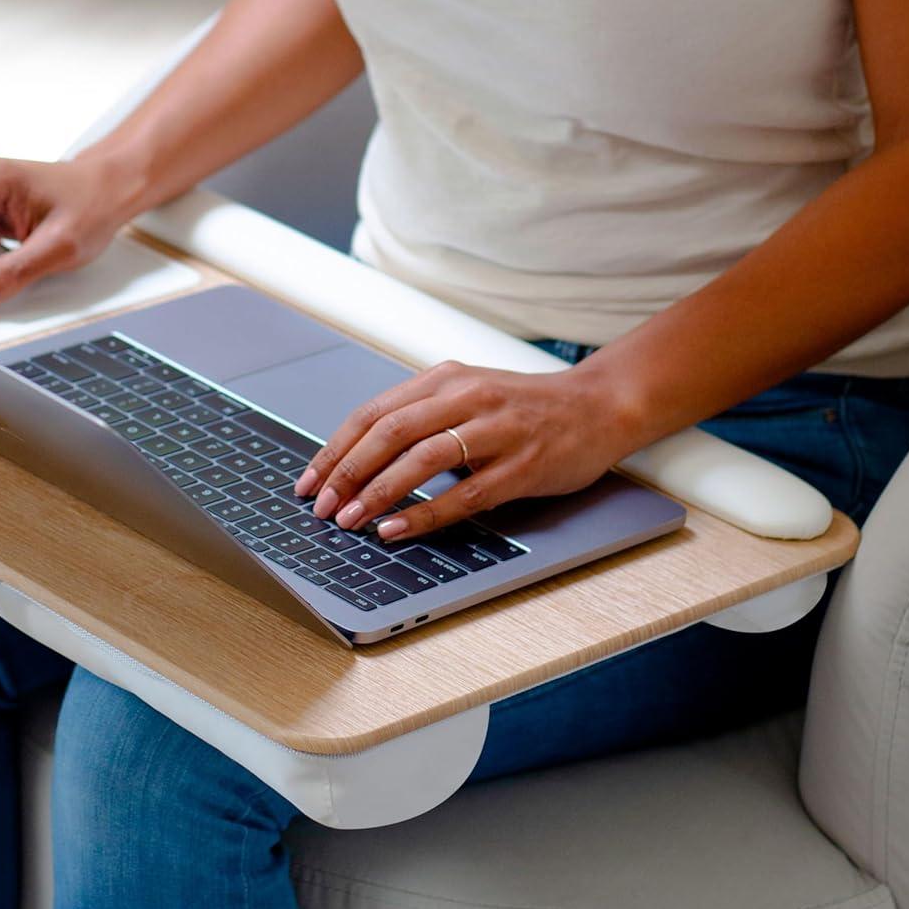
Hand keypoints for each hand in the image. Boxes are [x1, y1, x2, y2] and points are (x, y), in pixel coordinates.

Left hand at [295, 361, 640, 541]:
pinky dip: (423, 512)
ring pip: (422, 459)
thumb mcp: (467, 394)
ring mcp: (496, 431)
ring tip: (350, 520)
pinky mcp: (521, 466)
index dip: (336, 448)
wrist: (599, 406)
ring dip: (378, 492)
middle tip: (322, 506)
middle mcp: (467, 398)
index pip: (374, 412)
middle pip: (390, 432)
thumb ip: (421, 416)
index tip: (310, 480)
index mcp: (445, 379)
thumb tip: (358, 457)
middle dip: (348, 471)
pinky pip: (463, 493)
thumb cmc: (524, 407)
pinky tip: (395, 529)